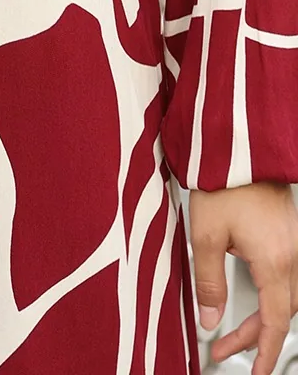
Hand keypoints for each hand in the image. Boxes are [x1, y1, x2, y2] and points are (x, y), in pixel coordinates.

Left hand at [189, 182, 297, 374]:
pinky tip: (247, 294)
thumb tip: (211, 319)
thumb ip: (208, 282)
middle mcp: (291, 253)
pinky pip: (283, 274)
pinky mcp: (286, 231)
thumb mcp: (205, 235)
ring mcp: (291, 241)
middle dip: (253, 336)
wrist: (237, 143)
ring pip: (284, 294)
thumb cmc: (223, 181)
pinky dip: (267, 293)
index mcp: (274, 260)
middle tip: (223, 350)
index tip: (255, 372)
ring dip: (260, 315)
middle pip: (280, 311)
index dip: (264, 352)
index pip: (276, 321)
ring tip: (230, 329)